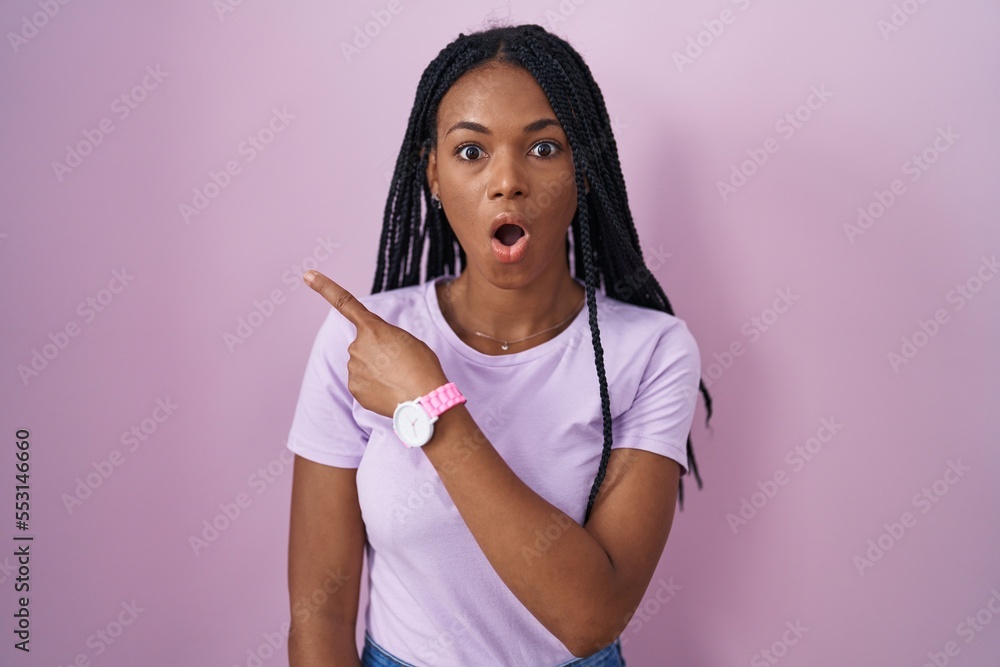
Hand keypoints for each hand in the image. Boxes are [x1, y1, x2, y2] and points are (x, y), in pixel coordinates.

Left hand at [304, 270, 448, 417]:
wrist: (424, 400)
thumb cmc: (422, 367)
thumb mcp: (408, 341)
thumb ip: (385, 339)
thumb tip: (372, 354)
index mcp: (373, 328)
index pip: (345, 302)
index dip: (324, 287)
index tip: (308, 275)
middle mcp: (357, 346)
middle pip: (362, 345)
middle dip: (376, 352)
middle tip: (398, 364)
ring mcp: (353, 369)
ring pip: (361, 365)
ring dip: (376, 370)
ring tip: (397, 379)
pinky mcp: (354, 389)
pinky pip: (362, 383)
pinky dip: (374, 386)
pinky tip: (390, 390)